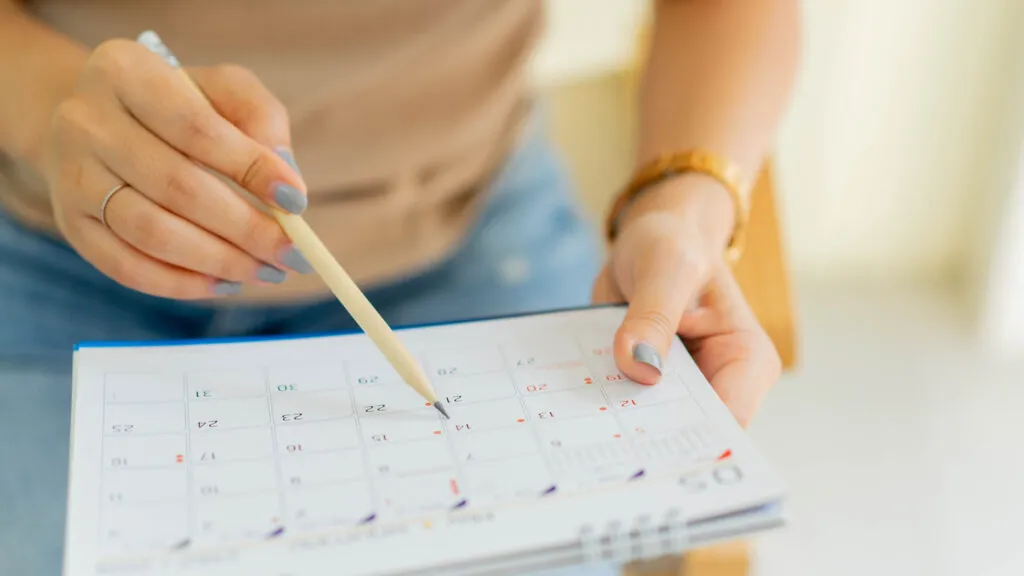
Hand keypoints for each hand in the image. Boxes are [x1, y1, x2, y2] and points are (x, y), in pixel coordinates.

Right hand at [43, 39, 311, 299]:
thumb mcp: (222, 90)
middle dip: (245, 228)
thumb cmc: (178, 104)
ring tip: (265, 270)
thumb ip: (260, 118)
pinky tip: (224, 282)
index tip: (297, 202)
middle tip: (292, 253)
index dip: (251, 168)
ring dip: (219, 261)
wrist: (97, 122)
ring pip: (151, 233)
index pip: (195, 128)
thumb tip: (286, 179)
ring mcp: (71, 176)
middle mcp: (85, 122)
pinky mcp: (71, 224)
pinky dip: (182, 283)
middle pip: (176, 187)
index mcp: (124, 72)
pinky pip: (126, 267)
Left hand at [592, 176, 781, 426]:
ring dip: (617, 428)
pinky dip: (600, 407)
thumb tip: (638, 367)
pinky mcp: (648, 388)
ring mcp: (682, 391)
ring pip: (651, 429)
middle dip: (647, 441)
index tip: (642, 452)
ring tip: (577, 432)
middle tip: (596, 446)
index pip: (725, 420)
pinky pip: (624, 409)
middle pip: (686, 434)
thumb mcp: (666, 267)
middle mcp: (721, 384)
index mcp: (747, 361)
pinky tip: (568, 408)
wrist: (653, 239)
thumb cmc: (674, 245)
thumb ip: (653, 315)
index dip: (688, 443)